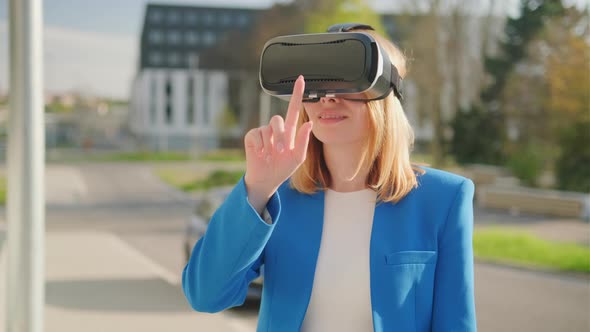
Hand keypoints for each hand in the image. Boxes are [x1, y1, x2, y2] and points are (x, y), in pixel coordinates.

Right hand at [244, 75, 312, 194]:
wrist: (267, 178)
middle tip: (280, 151)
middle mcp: (276, 128)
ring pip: (267, 128)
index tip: (301, 79)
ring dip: (271, 143)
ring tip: (270, 155)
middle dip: (280, 136)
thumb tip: (309, 123)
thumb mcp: (298, 157)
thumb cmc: (283, 167)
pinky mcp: (252, 136)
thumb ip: (304, 141)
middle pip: (277, 119)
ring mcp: (263, 131)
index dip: (297, 94)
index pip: (294, 109)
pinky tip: (261, 154)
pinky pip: (257, 134)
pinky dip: (260, 146)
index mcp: (289, 131)